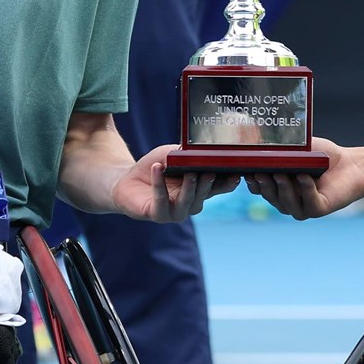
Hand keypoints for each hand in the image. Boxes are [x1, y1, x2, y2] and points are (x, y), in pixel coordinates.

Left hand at [112, 145, 238, 221]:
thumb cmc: (155, 167)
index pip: (218, 188)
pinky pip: (161, 201)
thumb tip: (202, 148)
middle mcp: (190, 203)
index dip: (227, 183)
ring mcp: (174, 212)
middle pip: (203, 196)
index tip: (236, 175)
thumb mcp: (173, 154)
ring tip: (189, 173)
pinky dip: (159, 184)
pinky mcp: (156, 215)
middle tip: (210, 172)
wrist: (127, 179)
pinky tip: (157, 168)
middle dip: (207, 184)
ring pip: (186, 202)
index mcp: (199, 190)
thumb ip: (187, 153)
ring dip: (189, 188)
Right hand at [244, 138, 363, 220]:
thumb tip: (256, 139)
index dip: (253, 183)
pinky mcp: (319, 209)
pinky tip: (304, 177)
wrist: (351, 164)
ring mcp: (303, 207)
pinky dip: (305, 189)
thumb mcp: (297, 150)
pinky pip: (309, 202)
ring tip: (280, 175)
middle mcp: (288, 201)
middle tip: (259, 174)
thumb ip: (279, 148)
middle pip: (271, 197)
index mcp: (279, 188)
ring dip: (283, 189)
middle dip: (265, 186)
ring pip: (287, 203)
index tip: (247, 172)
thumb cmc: (322, 156)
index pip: (260, 189)